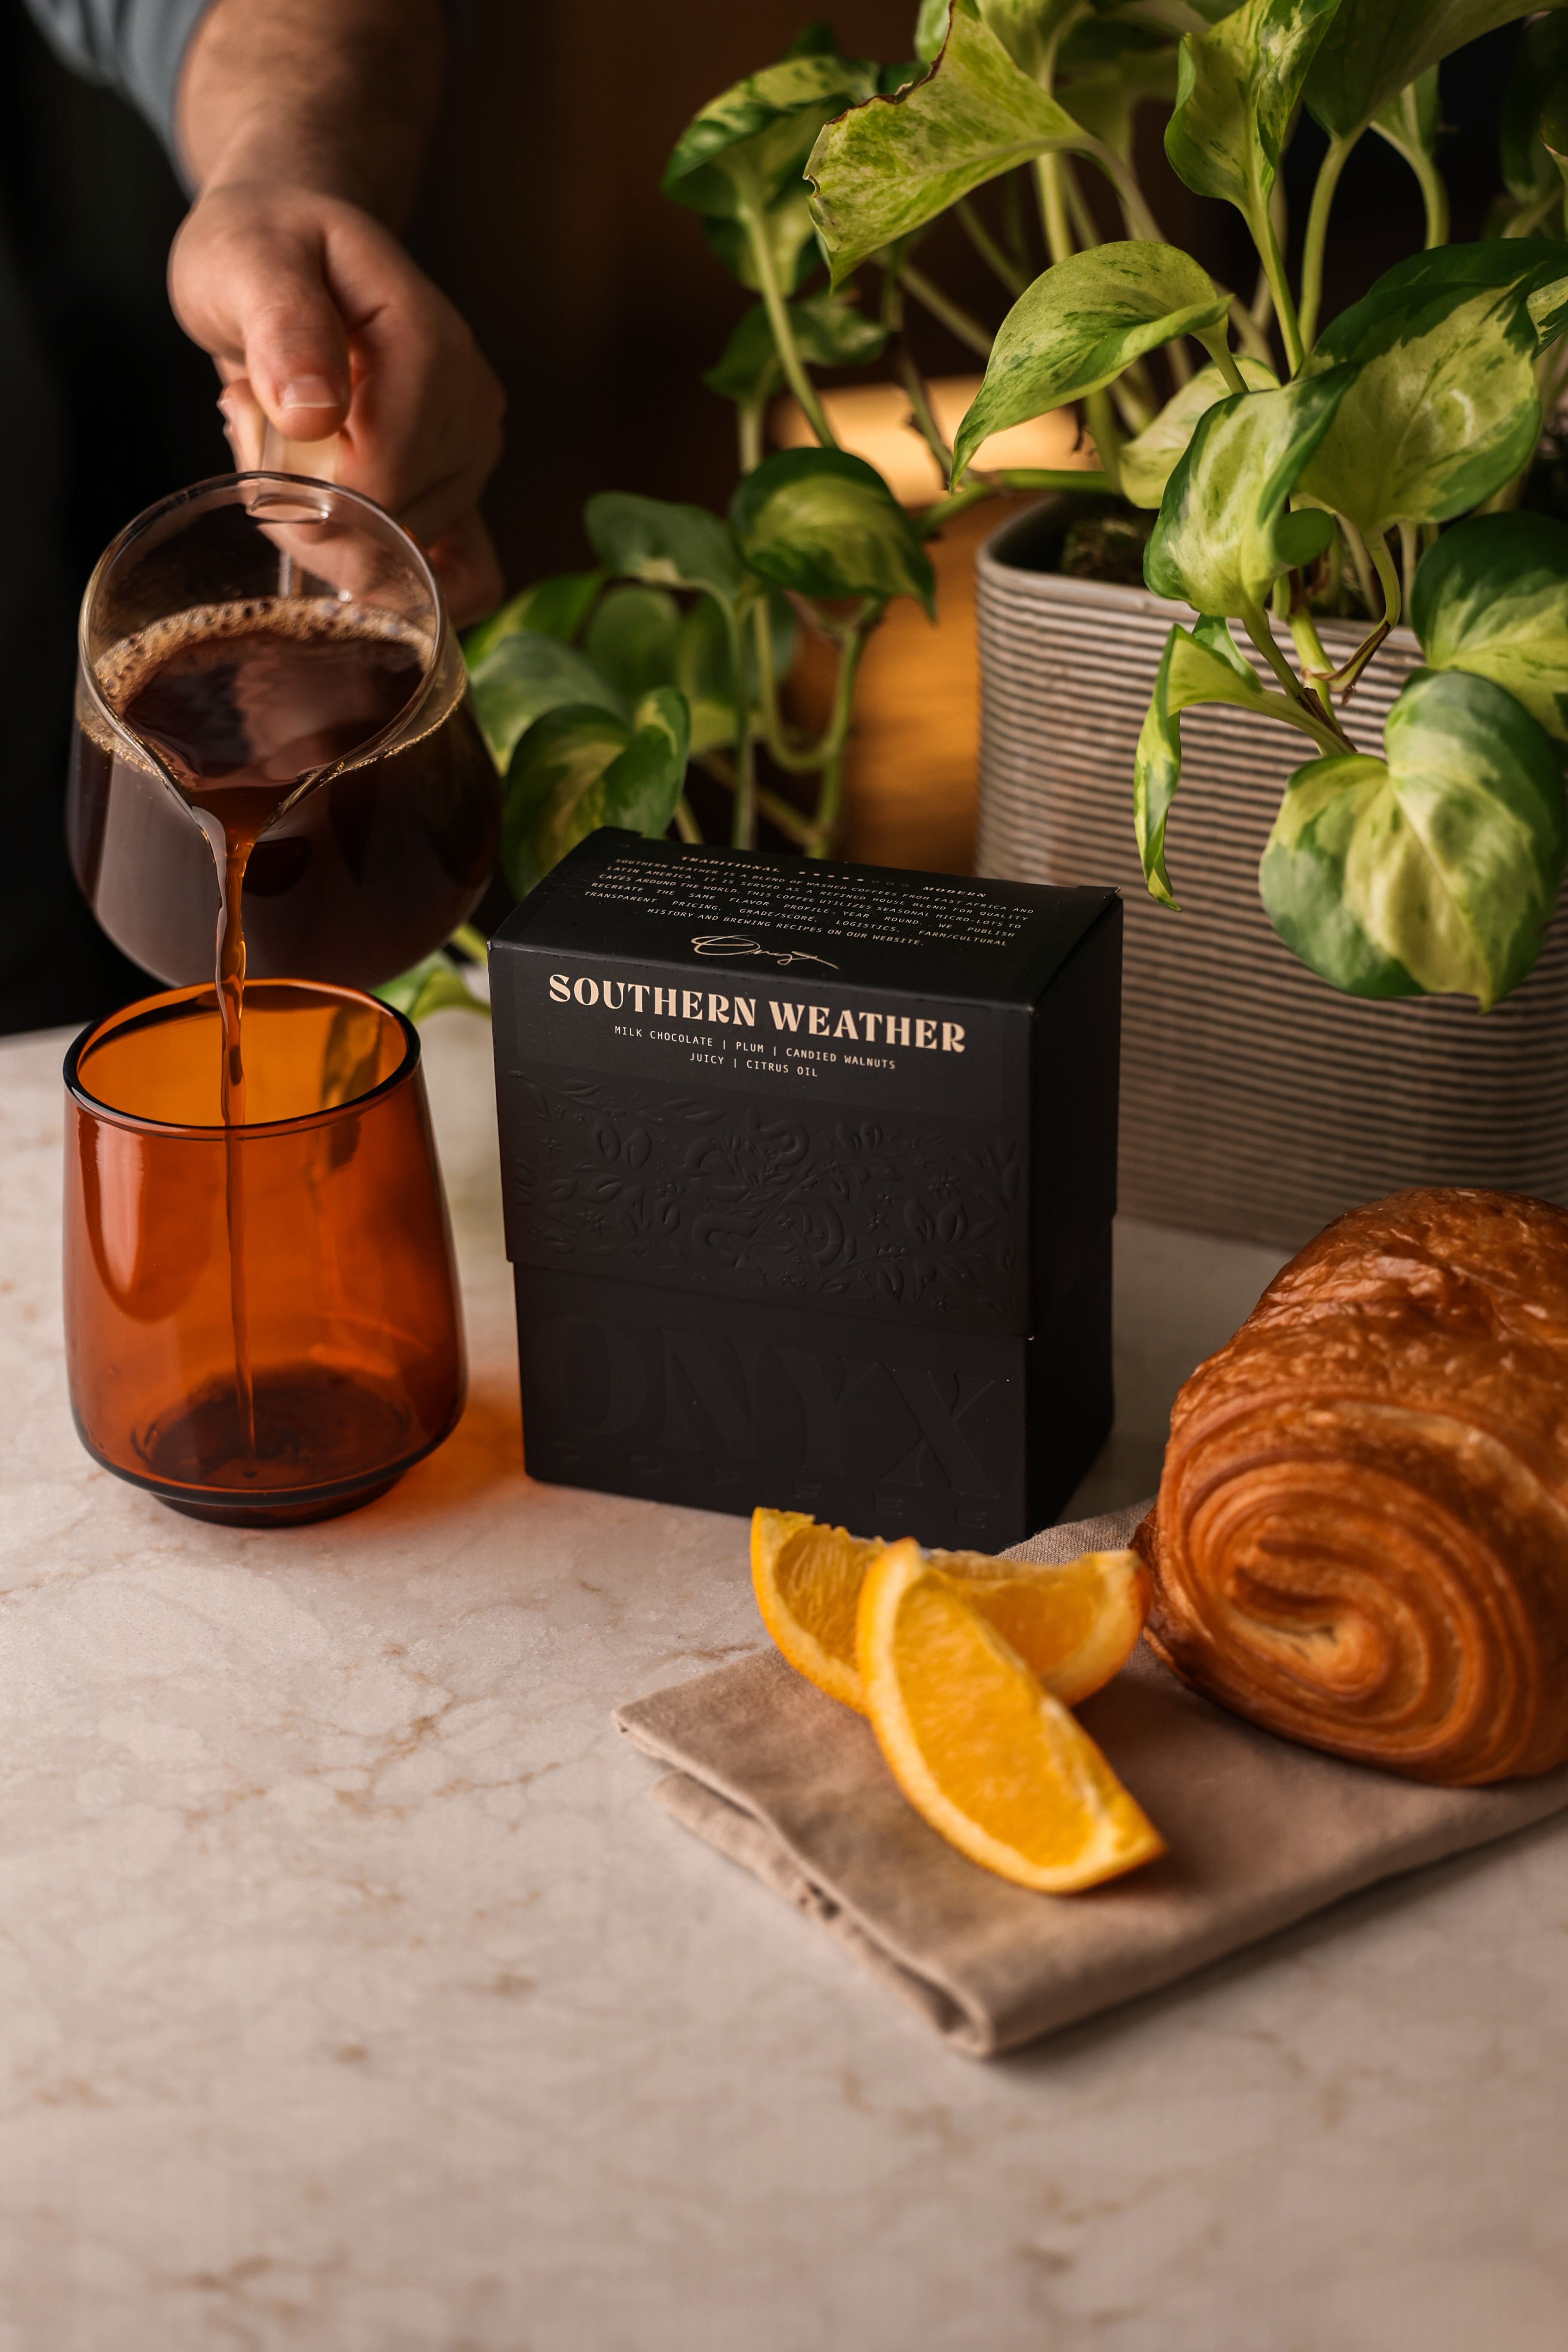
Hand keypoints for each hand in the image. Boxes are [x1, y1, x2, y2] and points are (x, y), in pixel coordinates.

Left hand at [170, 180, 504, 624]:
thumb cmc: (267, 247)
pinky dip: (370, 556)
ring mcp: (474, 450)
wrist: (294, 247)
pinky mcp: (462, 485)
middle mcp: (471, 405)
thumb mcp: (246, 261)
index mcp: (431, 347)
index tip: (248, 427)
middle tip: (258, 429)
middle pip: (393, 524)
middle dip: (308, 508)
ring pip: (405, 554)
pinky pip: (443, 569)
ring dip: (327, 526)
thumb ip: (281, 325)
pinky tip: (328, 498)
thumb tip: (313, 412)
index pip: (383, 478)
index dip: (303, 491)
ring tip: (289, 445)